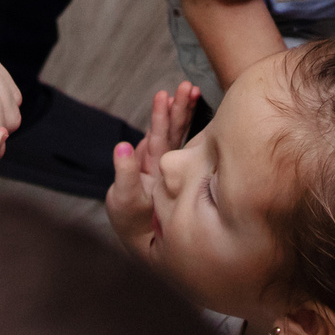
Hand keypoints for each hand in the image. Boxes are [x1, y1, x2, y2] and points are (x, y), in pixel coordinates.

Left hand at [105, 82, 196, 258]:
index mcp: (147, 165)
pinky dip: (203, 135)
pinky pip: (195, 152)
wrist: (154, 248)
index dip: (161, 117)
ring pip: (183, 138)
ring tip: (194, 91)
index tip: (166, 95)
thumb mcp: (124, 200)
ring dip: (188, 115)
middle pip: (171, 131)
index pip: (156, 136)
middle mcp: (162, 164)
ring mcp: (177, 170)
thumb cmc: (134, 225)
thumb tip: (121, 145)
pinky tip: (212, 120)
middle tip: (188, 86)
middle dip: (179, 109)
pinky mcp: (188, 177)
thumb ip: (125, 175)